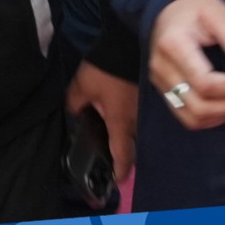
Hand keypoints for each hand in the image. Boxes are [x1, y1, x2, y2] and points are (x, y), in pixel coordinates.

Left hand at [65, 61, 137, 202]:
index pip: (123, 155)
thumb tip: (74, 115)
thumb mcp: (82, 87)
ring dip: (133, 139)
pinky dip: (137, 123)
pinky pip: (144, 118)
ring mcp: (147, 109)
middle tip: (116, 159)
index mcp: (121, 122)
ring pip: (141, 133)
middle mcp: (138, 121)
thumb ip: (75, 104)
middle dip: (127, 156)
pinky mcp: (150, 98)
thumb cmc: (105, 68)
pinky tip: (130, 119)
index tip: (117, 182)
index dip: (120, 171)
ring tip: (122, 139)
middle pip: (136, 147)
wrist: (127, 42)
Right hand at [147, 0, 224, 130]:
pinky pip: (188, 117)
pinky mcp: (163, 89)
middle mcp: (162, 67)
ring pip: (193, 118)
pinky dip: (210, 117)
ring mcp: (160, 81)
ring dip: (222, 112)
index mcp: (174, 45)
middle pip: (199, 106)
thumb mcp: (220, 14)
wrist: (167, 6)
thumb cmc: (196, 7)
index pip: (205, 83)